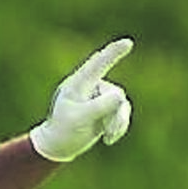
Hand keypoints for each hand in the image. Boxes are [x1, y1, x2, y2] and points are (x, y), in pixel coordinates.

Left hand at [29, 38, 133, 161]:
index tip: (127, 43)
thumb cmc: (64, 130)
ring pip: (121, 104)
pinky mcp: (108, 107)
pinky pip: (123, 112)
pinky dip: (119, 127)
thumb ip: (100, 106)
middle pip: (114, 93)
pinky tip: (108, 139)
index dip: (113, 53)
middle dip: (113, 114)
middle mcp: (91, 86)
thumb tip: (121, 96)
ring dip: (117, 122)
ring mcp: (100, 96)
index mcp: (78, 84)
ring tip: (107, 137)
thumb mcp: (80, 119)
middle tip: (107, 130)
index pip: (97, 64)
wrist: (60, 145)